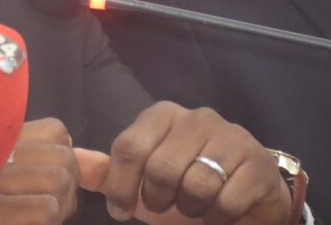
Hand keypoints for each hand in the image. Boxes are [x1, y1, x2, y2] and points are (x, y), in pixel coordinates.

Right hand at [0, 118, 78, 224]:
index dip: (64, 154)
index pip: (55, 131)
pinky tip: (32, 224)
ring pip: (58, 179)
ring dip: (62, 204)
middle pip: (63, 157)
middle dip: (69, 184)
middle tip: (56, 203)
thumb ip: (24, 154)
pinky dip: (47, 219)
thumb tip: (71, 149)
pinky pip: (45, 208)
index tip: (52, 174)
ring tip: (46, 215)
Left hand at [76, 101, 290, 224]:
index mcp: (162, 115)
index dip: (120, 186)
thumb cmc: (184, 187)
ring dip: (190, 209)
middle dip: (157, 200)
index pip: (129, 147)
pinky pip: (227, 200)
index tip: (120, 210)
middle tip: (165, 206)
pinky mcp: (258, 162)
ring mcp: (231, 136)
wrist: (246, 199)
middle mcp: (196, 117)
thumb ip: (105, 170)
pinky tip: (220, 212)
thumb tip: (72, 159)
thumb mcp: (140, 180)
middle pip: (160, 168)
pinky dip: (218, 217)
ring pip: (195, 184)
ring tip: (194, 207)